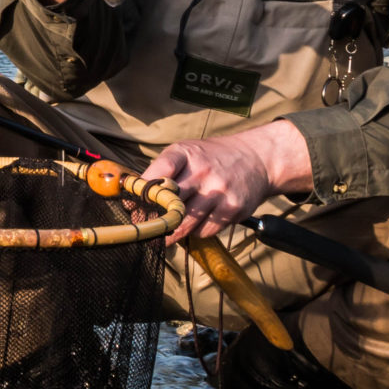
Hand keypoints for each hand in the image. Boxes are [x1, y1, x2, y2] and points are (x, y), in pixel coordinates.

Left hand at [142, 120, 311, 244]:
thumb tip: (132, 204)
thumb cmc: (213, 158)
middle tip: (145, 230)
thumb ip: (161, 174)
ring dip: (172, 233)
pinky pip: (204, 231)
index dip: (142, 193)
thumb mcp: (187, 153)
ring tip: (166, 234)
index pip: (158, 173)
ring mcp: (218, 190)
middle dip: (154, 220)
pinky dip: (197, 232)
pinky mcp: (232, 209)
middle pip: (169, 204)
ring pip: (184, 224)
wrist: (257, 158)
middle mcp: (202, 170)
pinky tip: (198, 223)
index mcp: (186, 153)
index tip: (133, 207)